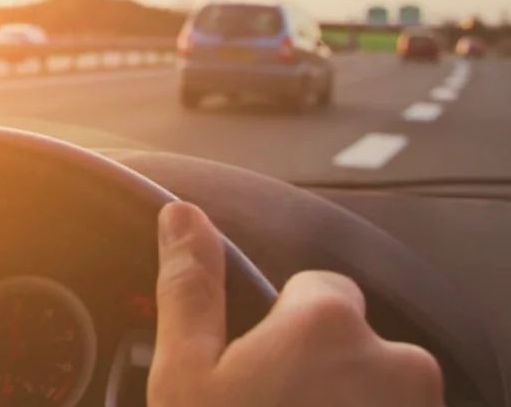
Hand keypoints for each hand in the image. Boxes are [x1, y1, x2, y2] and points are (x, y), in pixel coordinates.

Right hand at [149, 202, 443, 406]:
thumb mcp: (187, 376)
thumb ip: (190, 290)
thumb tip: (182, 215)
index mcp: (328, 323)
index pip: (317, 290)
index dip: (281, 331)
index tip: (256, 374)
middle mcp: (396, 359)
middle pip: (352, 338)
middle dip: (320, 368)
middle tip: (273, 406)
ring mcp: (422, 406)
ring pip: (378, 382)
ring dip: (346, 398)